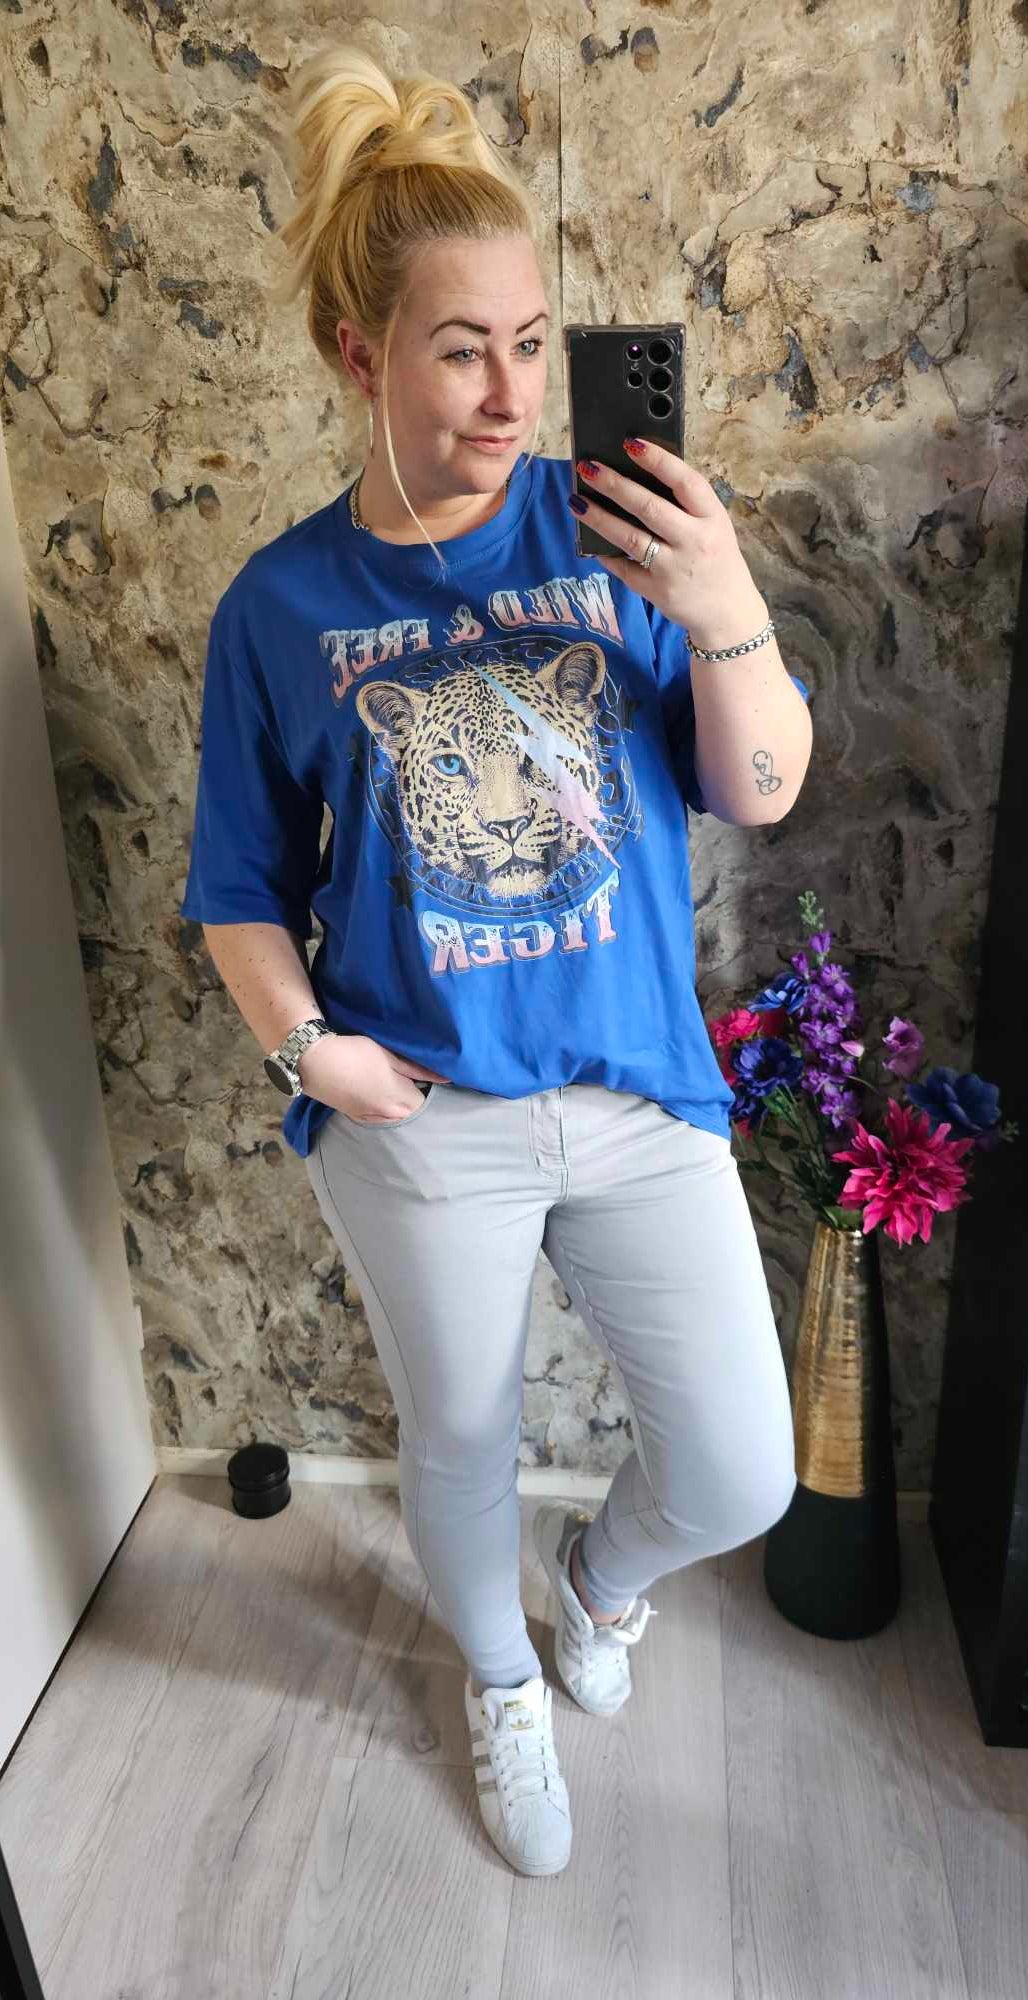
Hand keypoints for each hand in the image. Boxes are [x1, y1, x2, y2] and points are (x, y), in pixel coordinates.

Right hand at [298, 1033, 450, 1123]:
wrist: (315, 1062)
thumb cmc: (356, 1054)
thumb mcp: (389, 1056)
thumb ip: (418, 1069)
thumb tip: (446, 1078)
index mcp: (400, 1099)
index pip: (425, 1101)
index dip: (425, 1087)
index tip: (419, 1074)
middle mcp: (388, 1114)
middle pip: (411, 1110)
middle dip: (412, 1096)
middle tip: (404, 1076)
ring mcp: (370, 1118)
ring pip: (394, 1115)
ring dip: (396, 1103)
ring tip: (387, 1082)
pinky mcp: (355, 1116)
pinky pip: (378, 1116)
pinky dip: (380, 1107)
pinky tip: (373, 1091)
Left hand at [571, 437, 767, 652]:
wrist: (728, 612)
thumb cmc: (717, 560)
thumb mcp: (715, 527)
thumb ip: (687, 506)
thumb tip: (640, 475)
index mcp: (713, 519)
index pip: (685, 482)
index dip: (658, 460)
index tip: (630, 443)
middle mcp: (695, 542)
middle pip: (649, 507)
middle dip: (615, 484)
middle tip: (589, 467)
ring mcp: (674, 569)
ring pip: (630, 538)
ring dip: (599, 517)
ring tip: (577, 501)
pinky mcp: (657, 591)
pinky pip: (623, 567)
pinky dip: (604, 552)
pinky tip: (588, 537)